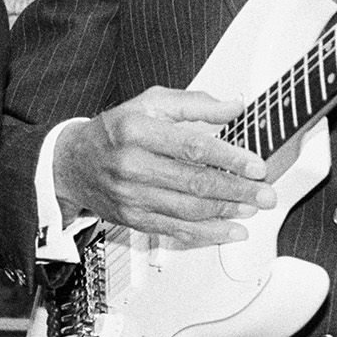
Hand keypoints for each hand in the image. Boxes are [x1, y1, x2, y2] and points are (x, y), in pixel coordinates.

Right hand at [53, 87, 274, 244]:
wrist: (72, 163)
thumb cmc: (115, 130)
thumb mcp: (149, 102)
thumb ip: (194, 103)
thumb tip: (235, 105)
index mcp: (137, 130)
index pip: (192, 146)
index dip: (229, 158)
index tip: (255, 164)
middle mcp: (132, 165)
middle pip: (194, 182)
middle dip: (237, 190)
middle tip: (265, 193)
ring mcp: (132, 196)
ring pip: (188, 210)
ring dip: (227, 212)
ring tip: (253, 207)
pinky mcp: (134, 219)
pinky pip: (175, 230)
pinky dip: (207, 234)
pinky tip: (230, 230)